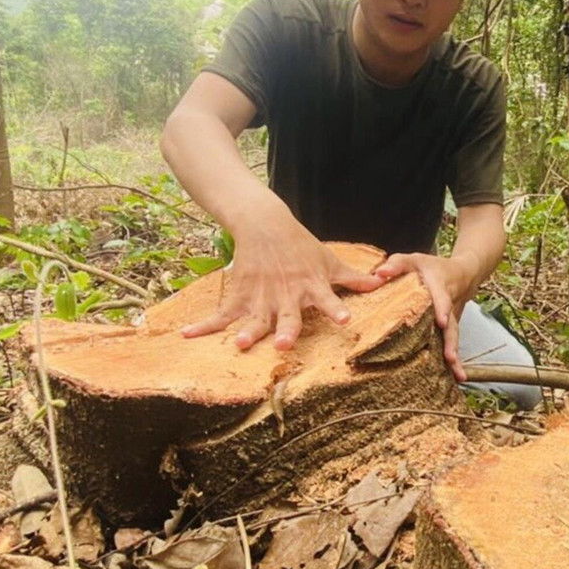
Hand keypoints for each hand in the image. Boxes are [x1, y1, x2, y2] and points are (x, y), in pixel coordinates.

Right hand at [182, 222, 383, 350]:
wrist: (264, 223)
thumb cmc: (301, 246)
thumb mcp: (328, 260)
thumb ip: (353, 277)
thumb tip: (382, 282)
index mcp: (310, 288)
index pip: (328, 301)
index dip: (336, 310)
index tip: (345, 320)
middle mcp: (286, 296)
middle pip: (287, 317)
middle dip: (285, 331)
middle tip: (282, 345)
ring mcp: (260, 298)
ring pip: (254, 320)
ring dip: (246, 332)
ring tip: (239, 345)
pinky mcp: (239, 296)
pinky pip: (220, 315)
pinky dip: (203, 326)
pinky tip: (186, 336)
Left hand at [375, 252, 475, 381]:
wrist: (464, 273)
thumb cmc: (432, 267)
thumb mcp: (414, 259)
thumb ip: (397, 264)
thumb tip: (377, 274)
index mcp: (441, 287)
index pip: (442, 298)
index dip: (443, 309)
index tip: (442, 321)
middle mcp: (450, 305)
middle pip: (452, 325)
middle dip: (451, 342)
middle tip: (450, 357)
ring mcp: (453, 319)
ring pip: (455, 338)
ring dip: (455, 356)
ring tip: (458, 375)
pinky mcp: (451, 329)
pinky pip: (452, 344)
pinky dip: (455, 361)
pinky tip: (457, 378)